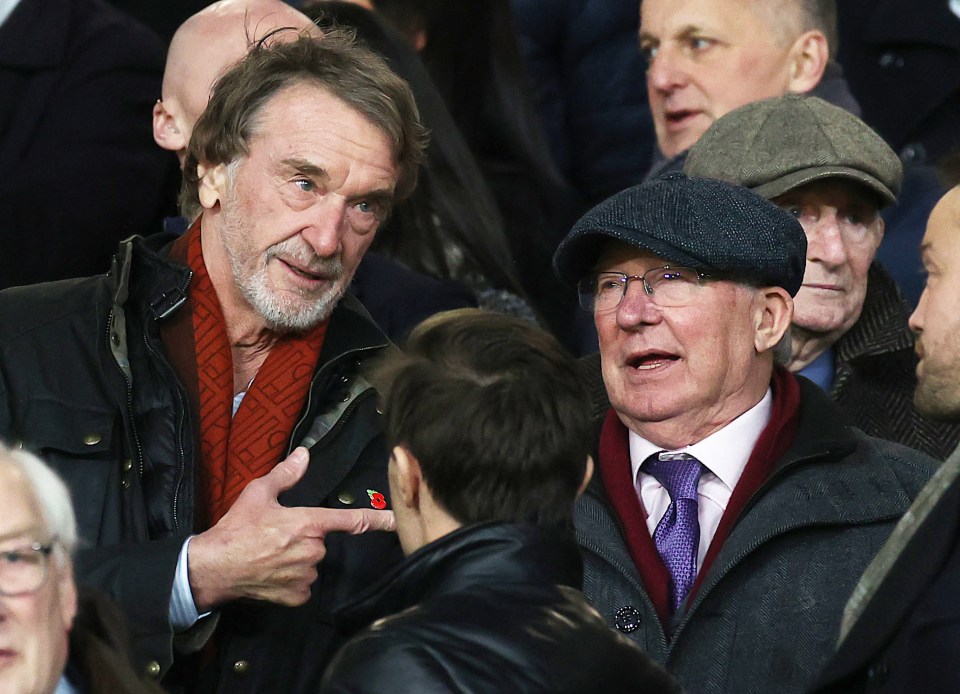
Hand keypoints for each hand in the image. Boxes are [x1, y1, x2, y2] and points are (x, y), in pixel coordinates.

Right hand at [187, 447, 394, 610]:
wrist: (214, 567)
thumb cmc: (236, 528)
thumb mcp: (258, 493)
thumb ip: (286, 474)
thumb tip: (304, 455)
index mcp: (308, 523)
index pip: (350, 520)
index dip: (377, 520)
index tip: (397, 521)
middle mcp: (313, 550)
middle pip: (321, 542)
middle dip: (305, 538)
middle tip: (276, 537)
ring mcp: (306, 575)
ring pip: (312, 563)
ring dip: (298, 560)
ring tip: (270, 555)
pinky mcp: (297, 596)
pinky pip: (304, 585)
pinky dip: (292, 580)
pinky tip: (272, 573)